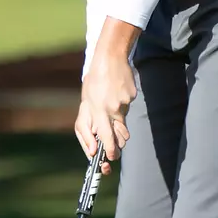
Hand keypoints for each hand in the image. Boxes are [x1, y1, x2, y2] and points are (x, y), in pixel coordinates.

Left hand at [75, 18, 140, 172]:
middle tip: (114, 149)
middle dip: (116, 144)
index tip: (110, 160)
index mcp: (98, 110)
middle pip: (118, 135)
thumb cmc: (94, 82)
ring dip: (118, 120)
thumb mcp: (85, 103)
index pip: (105, 137)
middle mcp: (111, 108)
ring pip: (123, 120)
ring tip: (111, 102)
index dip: (109, 151)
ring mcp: (124, 102)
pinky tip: (117, 91)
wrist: (110, 57)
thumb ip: (87, 126)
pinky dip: (122, 103)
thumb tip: (93, 149)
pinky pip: (127, 107)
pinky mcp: (132, 96)